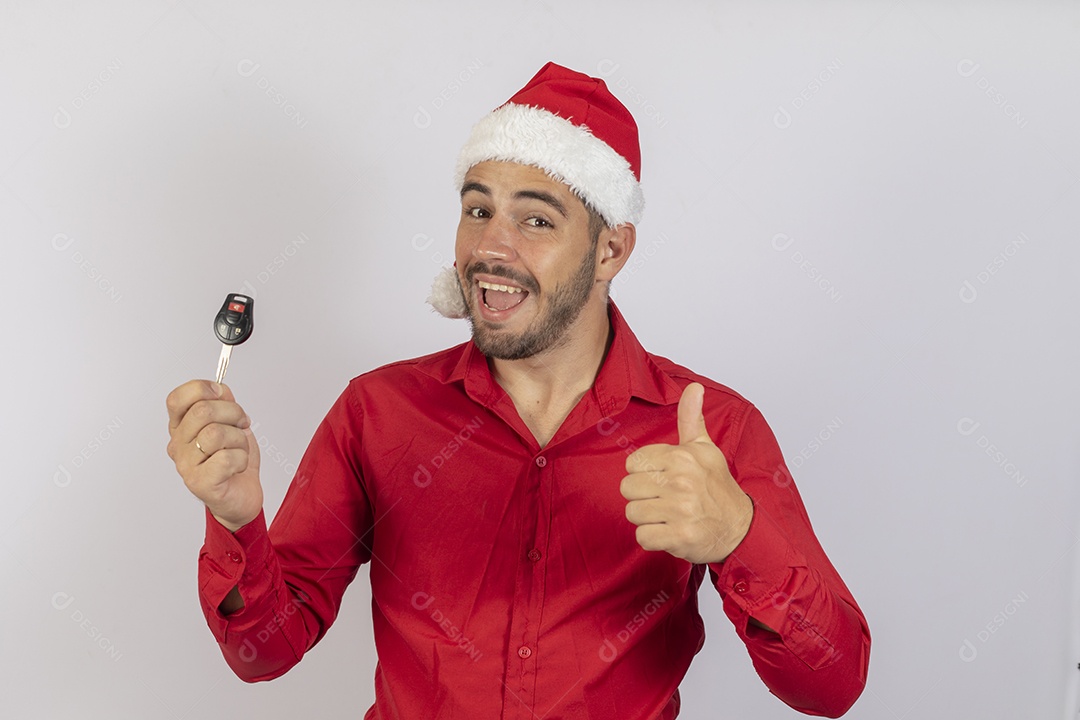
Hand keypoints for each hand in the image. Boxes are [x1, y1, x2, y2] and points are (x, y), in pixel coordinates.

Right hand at [166, 380, 262, 531]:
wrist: (242, 495)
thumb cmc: (233, 459)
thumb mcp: (231, 422)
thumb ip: (223, 402)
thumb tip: (219, 387)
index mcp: (180, 427)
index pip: (176, 399)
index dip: (201, 389)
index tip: (220, 394)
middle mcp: (178, 445)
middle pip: (202, 411)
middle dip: (233, 413)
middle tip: (242, 424)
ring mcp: (185, 465)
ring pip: (216, 434)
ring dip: (240, 439)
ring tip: (240, 449)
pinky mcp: (199, 483)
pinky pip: (226, 458)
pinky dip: (241, 459)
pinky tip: (237, 466)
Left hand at [620, 383, 752, 563]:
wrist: (741, 527)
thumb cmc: (717, 486)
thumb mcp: (705, 448)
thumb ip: (691, 418)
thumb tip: (694, 387)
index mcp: (682, 457)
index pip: (633, 463)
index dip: (644, 473)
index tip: (663, 479)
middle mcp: (681, 481)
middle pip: (627, 488)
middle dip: (643, 496)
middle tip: (666, 499)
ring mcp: (681, 510)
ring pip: (632, 512)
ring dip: (648, 518)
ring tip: (669, 515)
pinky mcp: (680, 536)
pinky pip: (642, 537)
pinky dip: (653, 538)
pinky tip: (670, 531)